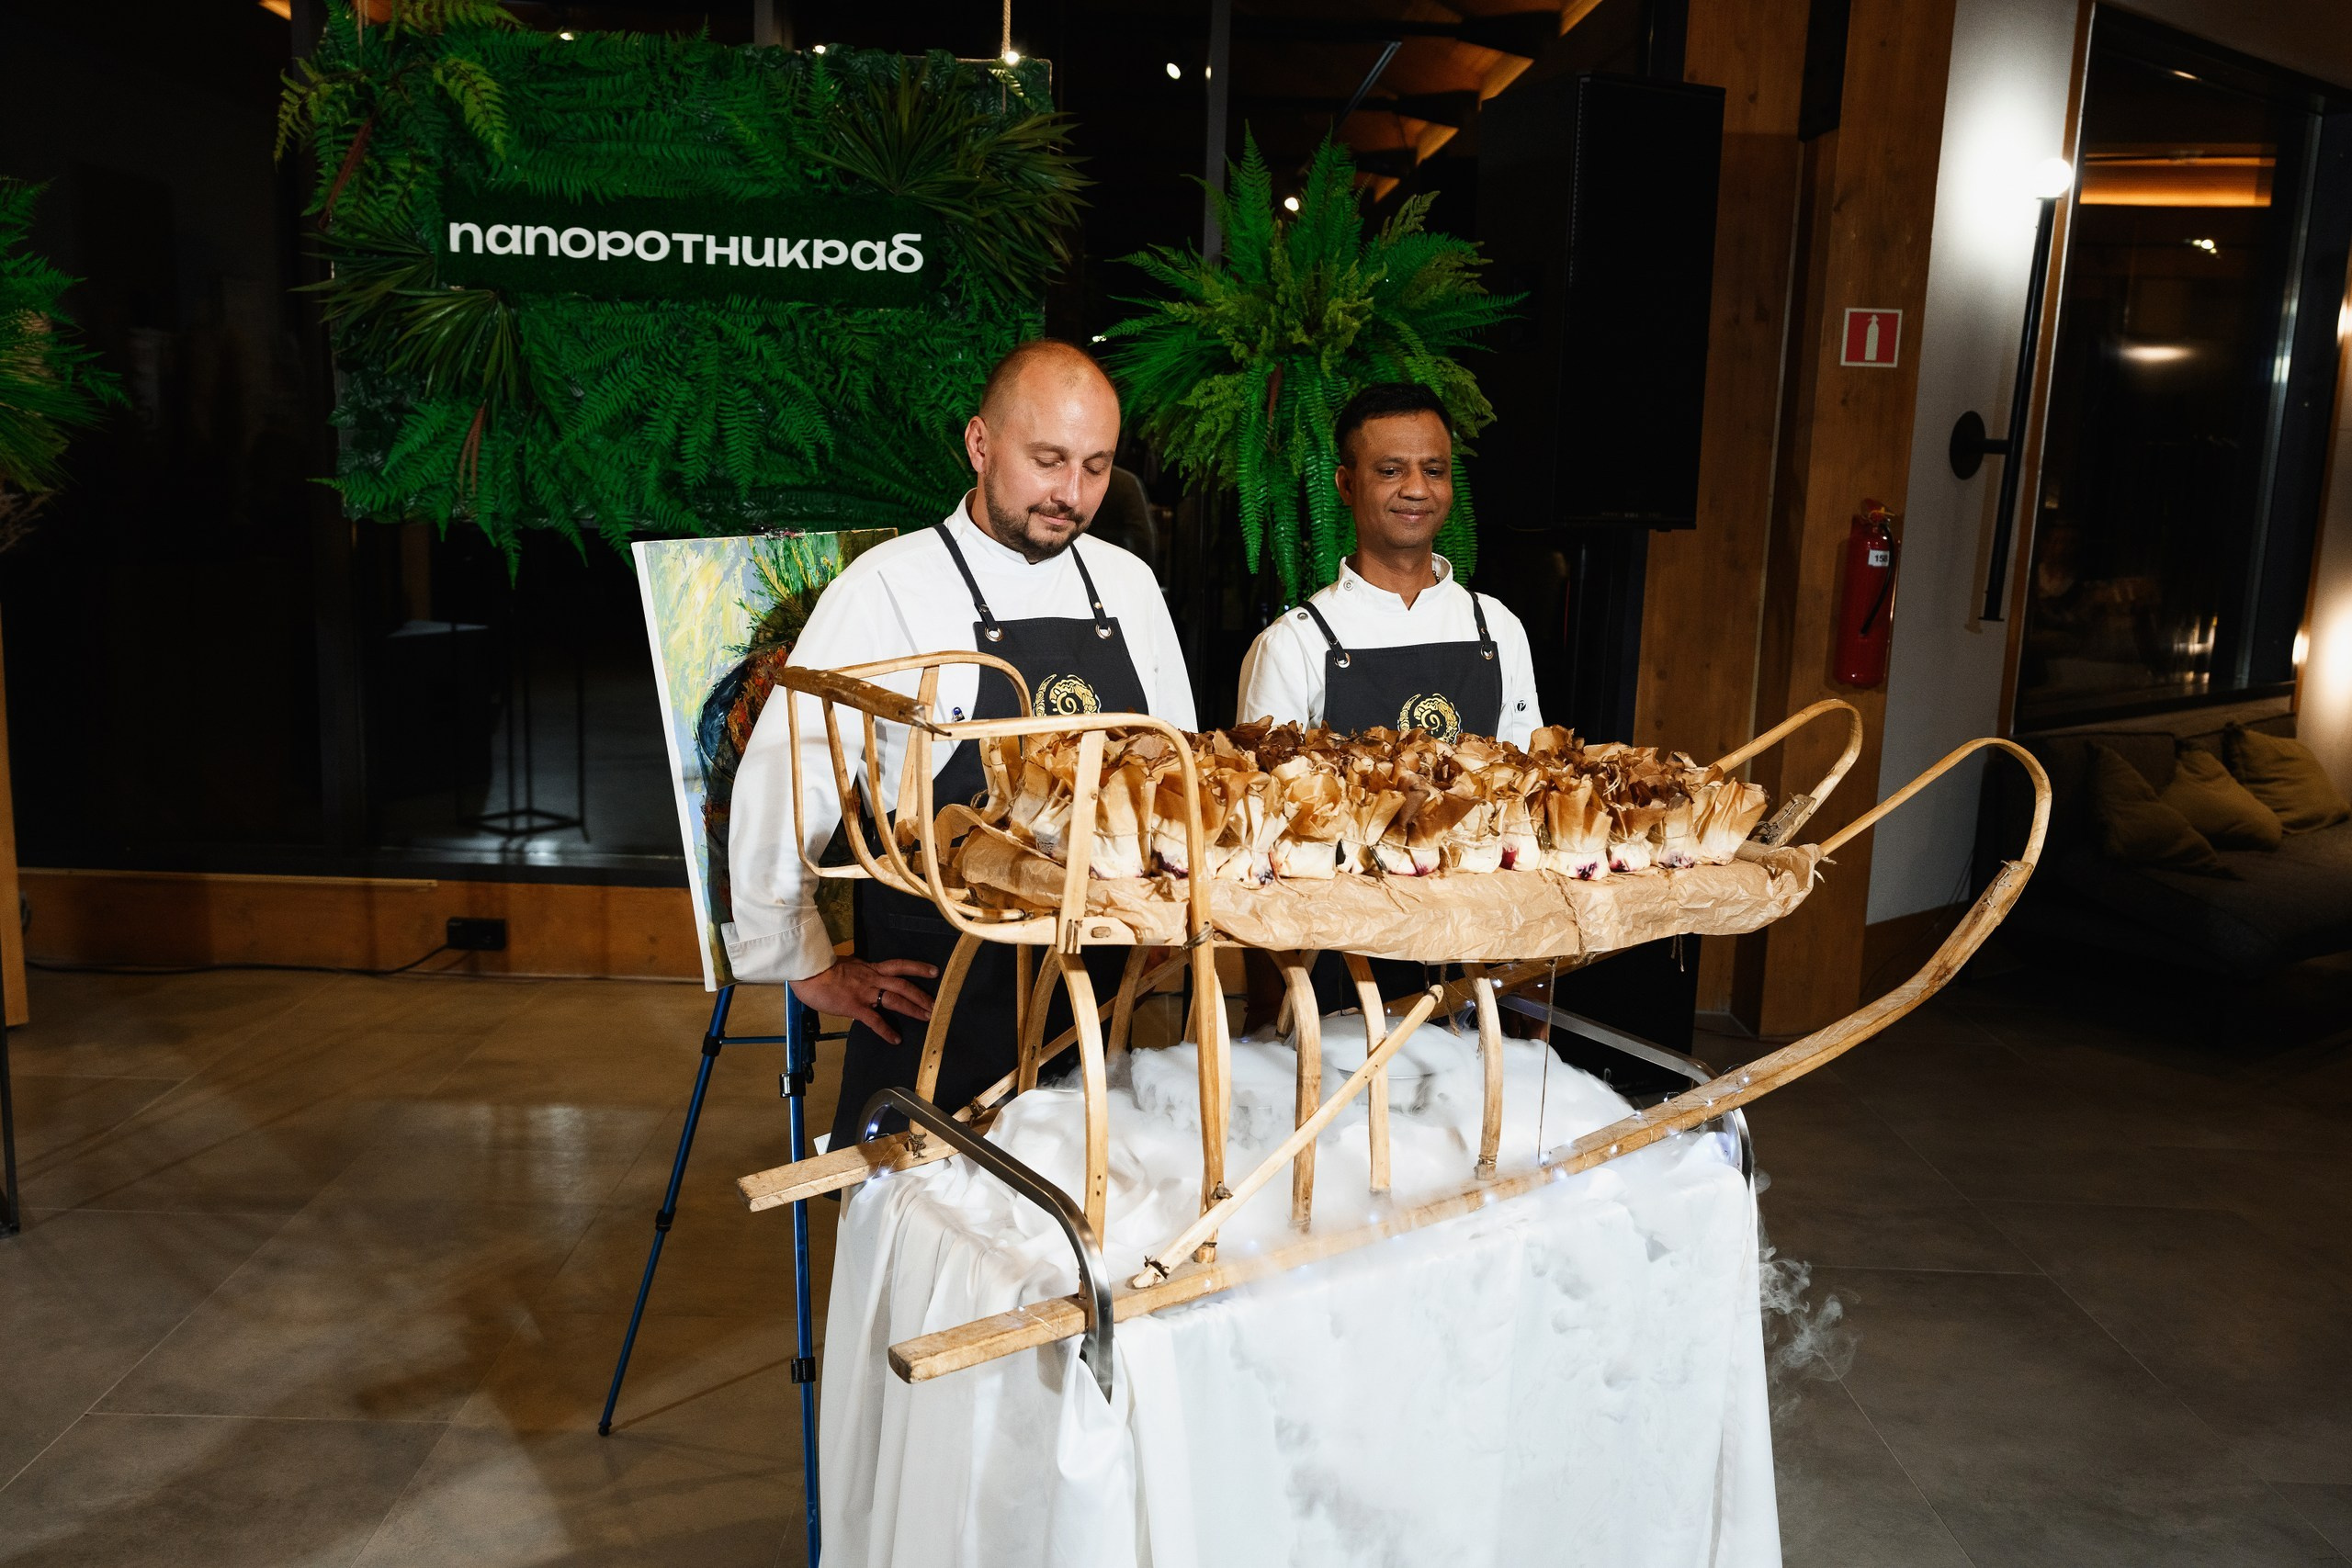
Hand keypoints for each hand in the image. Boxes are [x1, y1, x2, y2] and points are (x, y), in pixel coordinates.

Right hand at [791, 956, 938, 1045]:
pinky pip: (874, 1020)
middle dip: (922, 995)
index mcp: (870, 968)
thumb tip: (863, 972)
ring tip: (928, 1018)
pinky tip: (896, 1039)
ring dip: (913, 1009)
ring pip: (895, 999)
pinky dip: (886, 1031)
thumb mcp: (846, 964)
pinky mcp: (854, 1006)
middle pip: (903, 985)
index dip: (918, 968)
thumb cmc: (822, 968)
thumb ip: (859, 970)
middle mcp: (872, 978)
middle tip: (938, 1004)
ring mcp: (864, 992)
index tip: (934, 971)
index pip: (899, 965)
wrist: (808, 971)